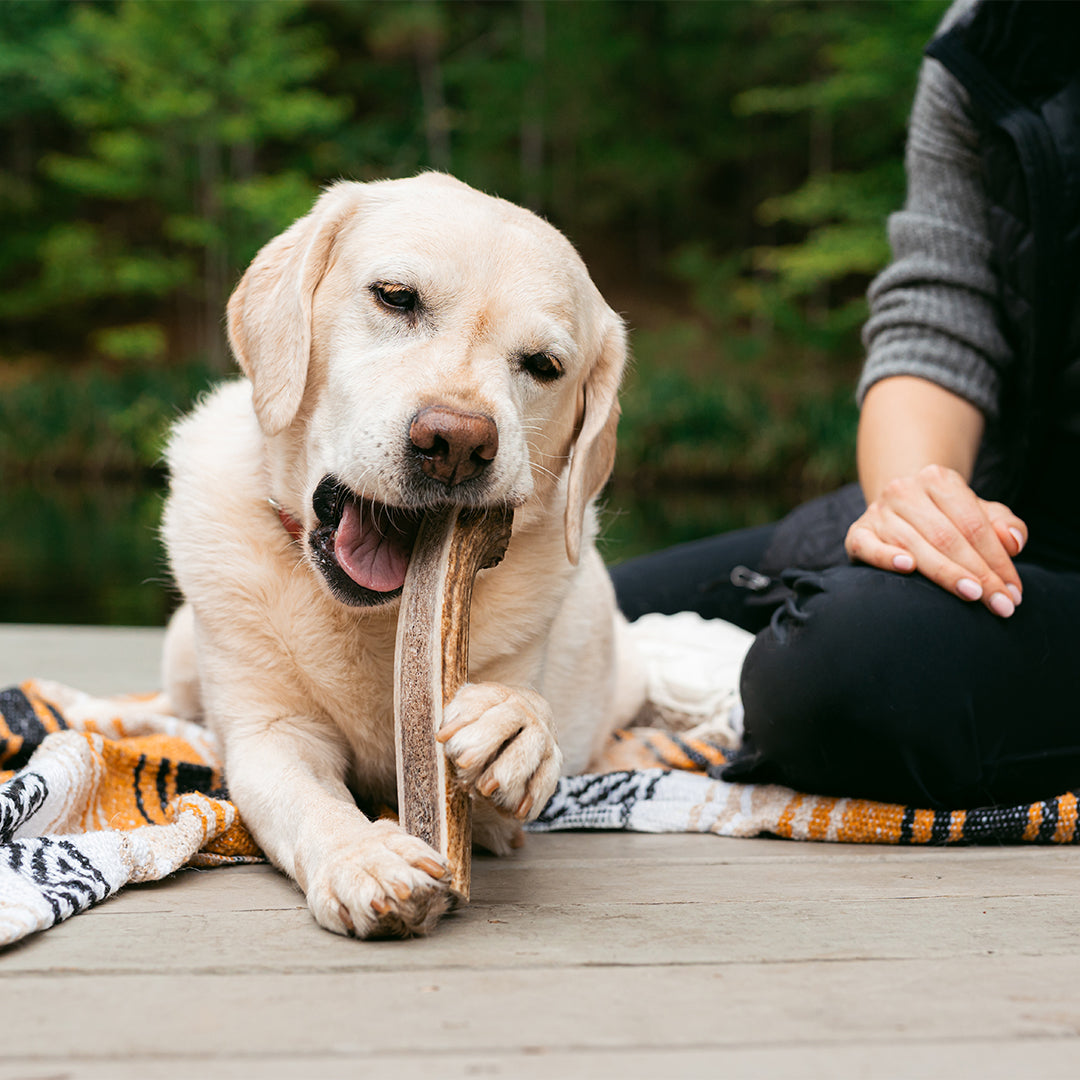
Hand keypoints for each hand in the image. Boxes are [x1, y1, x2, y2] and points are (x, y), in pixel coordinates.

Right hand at [845, 464, 1026, 617]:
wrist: (898, 506)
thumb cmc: (946, 516)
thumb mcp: (977, 511)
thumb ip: (1002, 523)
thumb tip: (1014, 543)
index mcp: (937, 479)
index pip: (974, 524)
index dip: (997, 559)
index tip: (1014, 591)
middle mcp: (904, 490)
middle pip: (947, 536)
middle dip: (978, 573)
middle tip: (1001, 604)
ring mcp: (878, 512)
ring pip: (916, 545)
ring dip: (947, 573)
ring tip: (973, 596)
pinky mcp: (857, 532)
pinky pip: (869, 547)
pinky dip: (887, 557)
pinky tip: (908, 568)